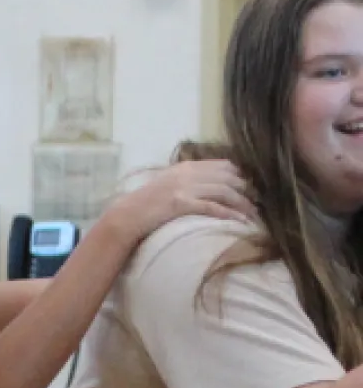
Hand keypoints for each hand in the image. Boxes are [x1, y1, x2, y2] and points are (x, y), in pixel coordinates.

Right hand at [101, 160, 255, 246]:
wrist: (127, 215)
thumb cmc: (146, 205)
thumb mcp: (168, 186)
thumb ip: (187, 182)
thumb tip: (207, 189)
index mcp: (186, 166)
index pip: (223, 165)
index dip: (241, 176)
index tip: (252, 188)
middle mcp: (187, 173)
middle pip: (228, 177)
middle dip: (247, 189)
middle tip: (259, 203)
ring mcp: (184, 187)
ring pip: (224, 191)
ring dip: (242, 204)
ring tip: (253, 215)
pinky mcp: (180, 203)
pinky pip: (211, 206)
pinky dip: (228, 214)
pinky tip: (239, 221)